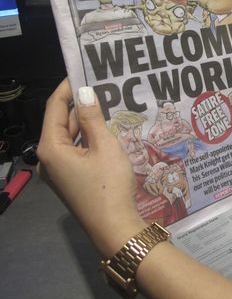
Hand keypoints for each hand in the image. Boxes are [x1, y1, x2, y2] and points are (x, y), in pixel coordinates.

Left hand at [37, 79, 145, 256]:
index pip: (55, 108)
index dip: (67, 88)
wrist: (115, 227)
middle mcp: (49, 158)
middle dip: (79, 104)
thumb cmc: (109, 185)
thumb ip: (93, 117)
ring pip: (69, 137)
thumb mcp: (105, 146)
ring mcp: (59, 171)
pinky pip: (76, 151)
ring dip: (85, 121)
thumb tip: (85, 92)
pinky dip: (87, 138)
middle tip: (100, 86)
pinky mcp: (71, 179)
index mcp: (51, 148)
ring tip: (106, 103)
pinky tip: (105, 130)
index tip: (83, 71)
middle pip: (60, 122)